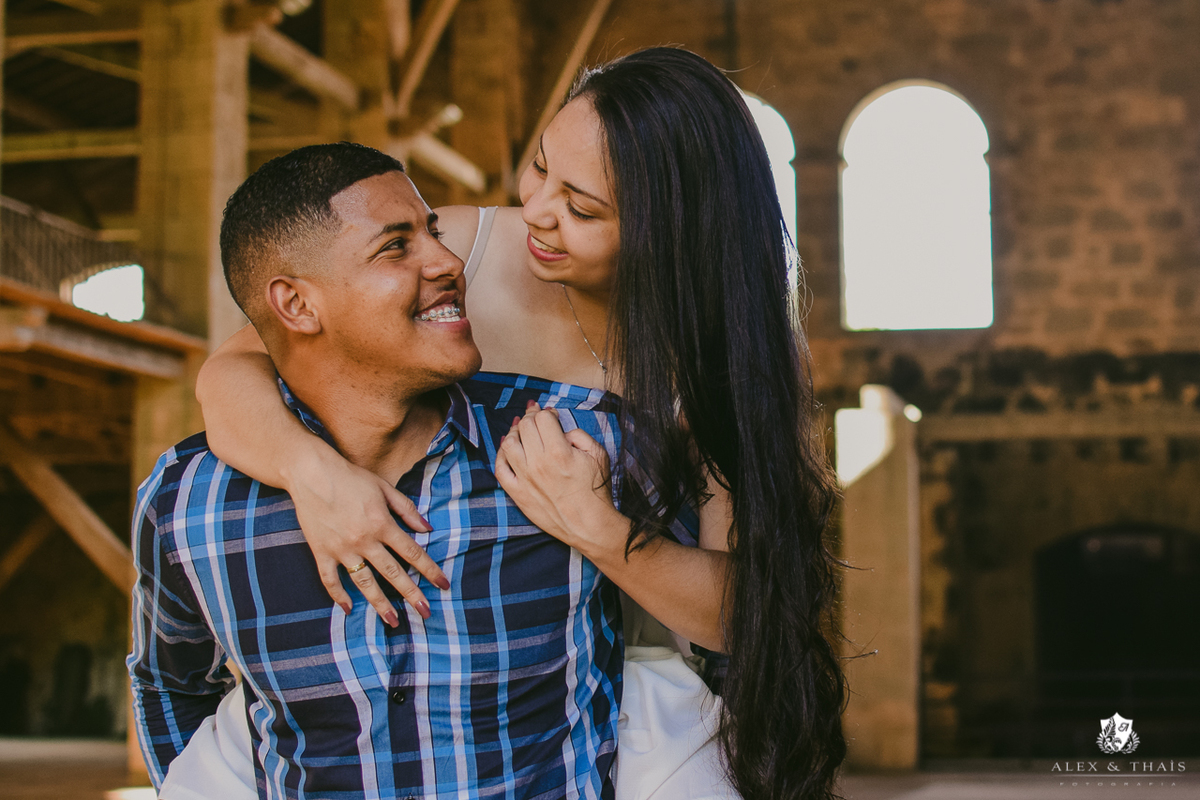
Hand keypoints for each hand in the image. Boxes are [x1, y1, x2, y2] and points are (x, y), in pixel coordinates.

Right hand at [285, 449, 449, 625]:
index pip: (412, 552)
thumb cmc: (350, 477)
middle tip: (426, 613)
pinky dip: (338, 595)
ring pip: (365, 582)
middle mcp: (364, 540)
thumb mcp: (384, 488)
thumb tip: (428, 529)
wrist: (311, 472)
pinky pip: (330, 580)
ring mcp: (341, 548)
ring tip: (393, 621)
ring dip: (380, 604)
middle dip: (412, 594)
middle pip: (393, 572)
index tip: (443, 586)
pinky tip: (349, 609)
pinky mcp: (321, 552)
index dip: (430, 570)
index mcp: (382, 523)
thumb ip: (407, 510)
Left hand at [495, 402, 621, 556]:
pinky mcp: (518, 494)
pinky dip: (500, 455)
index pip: (542, 418)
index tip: (551, 414)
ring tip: (520, 427)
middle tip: (535, 415)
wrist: (589, 525)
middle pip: (525, 427)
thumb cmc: (596, 492)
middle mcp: (538, 464)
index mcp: (559, 452)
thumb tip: (561, 430)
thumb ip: (579, 435)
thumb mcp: (598, 455)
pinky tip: (507, 447)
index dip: (547, 412)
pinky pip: (500, 469)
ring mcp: (525, 479)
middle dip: (530, 416)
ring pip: (509, 444)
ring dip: (514, 431)